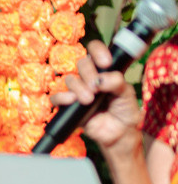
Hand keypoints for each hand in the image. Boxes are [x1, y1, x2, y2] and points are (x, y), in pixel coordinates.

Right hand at [52, 40, 143, 156]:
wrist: (119, 133)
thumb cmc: (124, 111)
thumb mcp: (127, 94)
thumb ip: (117, 83)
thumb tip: (101, 79)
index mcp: (105, 70)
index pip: (96, 50)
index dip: (98, 51)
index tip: (106, 62)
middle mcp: (91, 77)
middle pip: (82, 63)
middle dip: (89, 73)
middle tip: (96, 87)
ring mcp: (79, 91)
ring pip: (70, 79)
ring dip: (79, 87)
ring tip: (89, 99)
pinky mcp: (69, 105)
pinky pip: (57, 97)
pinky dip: (62, 98)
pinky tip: (72, 101)